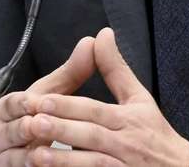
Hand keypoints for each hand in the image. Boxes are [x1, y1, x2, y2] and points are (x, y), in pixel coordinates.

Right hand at [0, 35, 96, 166]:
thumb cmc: (28, 121)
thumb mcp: (46, 97)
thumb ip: (69, 74)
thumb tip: (92, 42)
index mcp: (8, 110)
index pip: (12, 103)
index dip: (23, 103)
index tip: (36, 103)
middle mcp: (1, 133)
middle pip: (12, 129)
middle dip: (24, 128)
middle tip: (39, 127)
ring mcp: (3, 157)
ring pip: (12, 155)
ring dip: (25, 154)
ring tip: (39, 154)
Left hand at [25, 27, 188, 166]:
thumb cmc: (155, 134)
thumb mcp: (138, 99)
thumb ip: (116, 69)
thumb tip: (102, 35)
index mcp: (127, 119)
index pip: (95, 110)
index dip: (68, 106)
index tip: (42, 101)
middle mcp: (125, 143)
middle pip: (91, 135)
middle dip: (62, 129)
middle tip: (33, 123)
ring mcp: (122, 166)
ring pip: (93, 162)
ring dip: (64, 160)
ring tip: (37, 154)